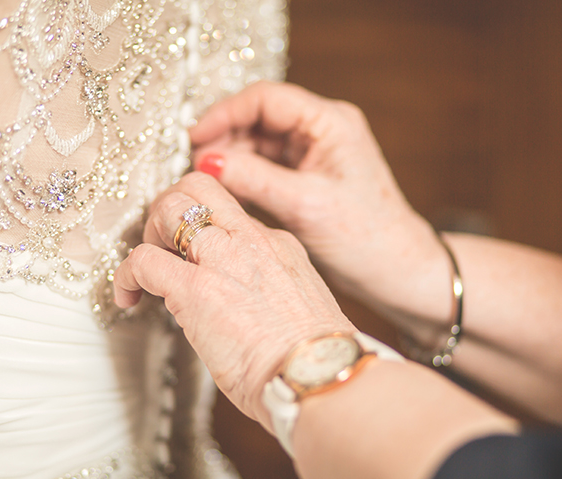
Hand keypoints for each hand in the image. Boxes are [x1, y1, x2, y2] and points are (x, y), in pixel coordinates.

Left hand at [113, 172, 356, 427]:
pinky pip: (142, 260)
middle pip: (197, 186)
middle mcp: (250, 239)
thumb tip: (236, 302)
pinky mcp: (194, 287)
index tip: (189, 249)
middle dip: (170, 207)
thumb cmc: (313, 359)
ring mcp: (223, 258)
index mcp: (277, 244)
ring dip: (148, 233)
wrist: (317, 376)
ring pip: (169, 206)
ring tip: (146, 270)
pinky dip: (125, 276)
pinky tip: (127, 298)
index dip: (200, 224)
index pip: (228, 211)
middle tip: (162, 245)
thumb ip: (265, 290)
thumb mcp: (296, 305)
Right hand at [189, 81, 446, 321]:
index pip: (265, 99)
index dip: (224, 114)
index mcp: (330, 122)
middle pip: (258, 118)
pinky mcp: (307, 175)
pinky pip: (266, 165)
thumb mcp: (303, 204)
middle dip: (224, 138)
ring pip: (259, 142)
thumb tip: (206, 162)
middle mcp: (322, 130)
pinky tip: (226, 192)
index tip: (194, 137)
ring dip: (231, 158)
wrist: (393, 269)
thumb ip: (252, 178)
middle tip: (196, 166)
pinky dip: (244, 175)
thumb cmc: (364, 236)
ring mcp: (314, 152)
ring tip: (207, 183)